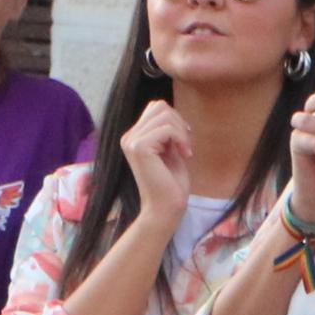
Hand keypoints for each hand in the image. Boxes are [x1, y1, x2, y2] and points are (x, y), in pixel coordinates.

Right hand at [119, 100, 195, 219]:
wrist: (165, 208)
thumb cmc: (171, 183)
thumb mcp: (169, 150)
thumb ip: (166, 131)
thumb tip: (170, 111)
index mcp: (133, 137)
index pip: (155, 108)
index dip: (175, 119)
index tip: (183, 140)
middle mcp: (128, 137)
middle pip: (159, 106)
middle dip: (179, 122)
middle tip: (185, 146)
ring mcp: (131, 142)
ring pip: (165, 115)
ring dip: (182, 132)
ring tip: (185, 151)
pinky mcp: (139, 148)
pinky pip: (167, 129)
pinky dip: (181, 139)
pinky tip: (185, 155)